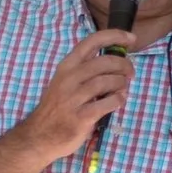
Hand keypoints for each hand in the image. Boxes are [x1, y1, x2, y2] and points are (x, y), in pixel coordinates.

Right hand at [8, 29, 134, 161]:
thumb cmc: (57, 107)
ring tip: (123, 89)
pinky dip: (118, 100)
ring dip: (121, 84)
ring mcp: (74, 97)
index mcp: (67, 66)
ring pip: (108, 81)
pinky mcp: (81, 116)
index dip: (115, 36)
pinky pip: (108, 103)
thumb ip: (87, 71)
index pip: (92, 41)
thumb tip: (117, 62)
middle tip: (130, 73)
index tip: (131, 38)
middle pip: (105, 61)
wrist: (39, 136)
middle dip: (124, 65)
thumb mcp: (66, 82)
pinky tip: (119, 100)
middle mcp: (69, 78)